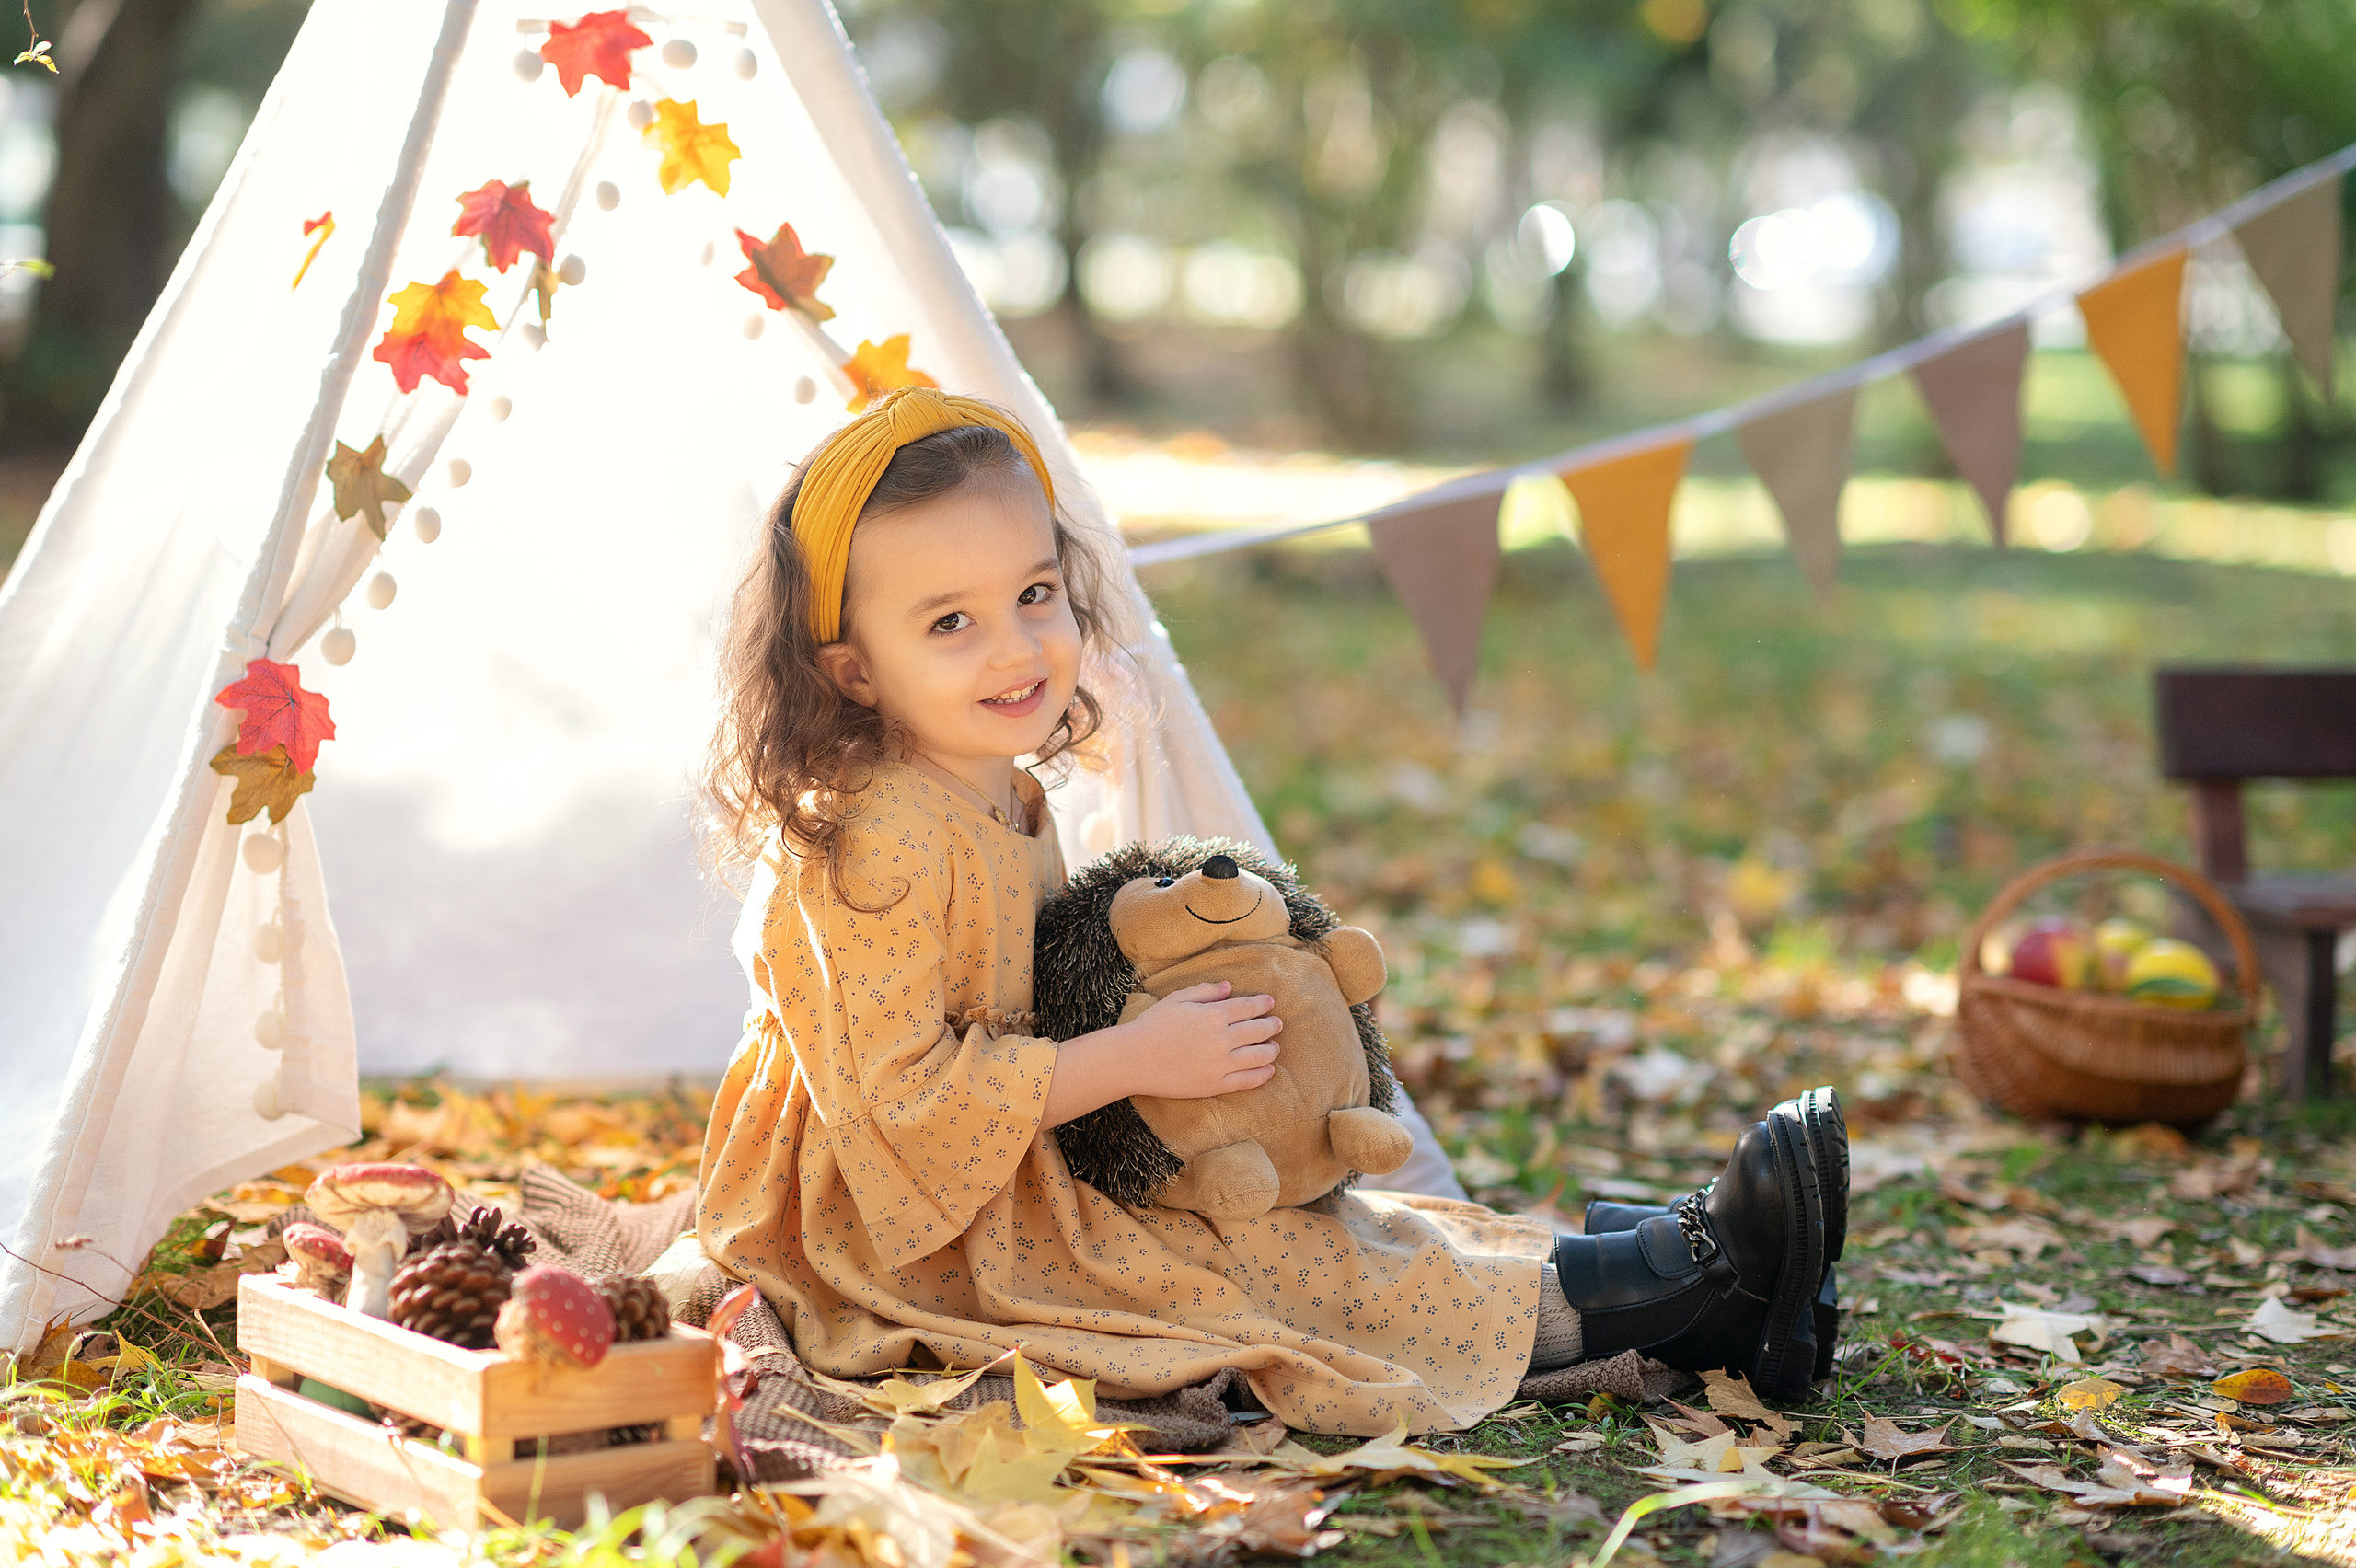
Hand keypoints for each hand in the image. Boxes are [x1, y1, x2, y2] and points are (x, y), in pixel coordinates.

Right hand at [1121, 981, 1282, 1098]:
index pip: (1248, 1008)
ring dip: (1271, 1050)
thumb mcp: (1177, 999)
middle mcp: (1222, 1039)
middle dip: (1271, 1025)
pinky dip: (1262, 1075)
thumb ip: (1206, 991)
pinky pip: (1247, 1080)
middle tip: (1277, 1024)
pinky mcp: (1215, 1084)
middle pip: (1258, 1031)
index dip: (1262, 1004)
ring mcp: (1220, 1064)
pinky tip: (1269, 1070)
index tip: (1270, 1003)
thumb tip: (1229, 987)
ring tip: (1275, 1047)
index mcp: (1213, 1014)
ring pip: (1258, 1056)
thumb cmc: (1152, 1025)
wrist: (1133, 1059)